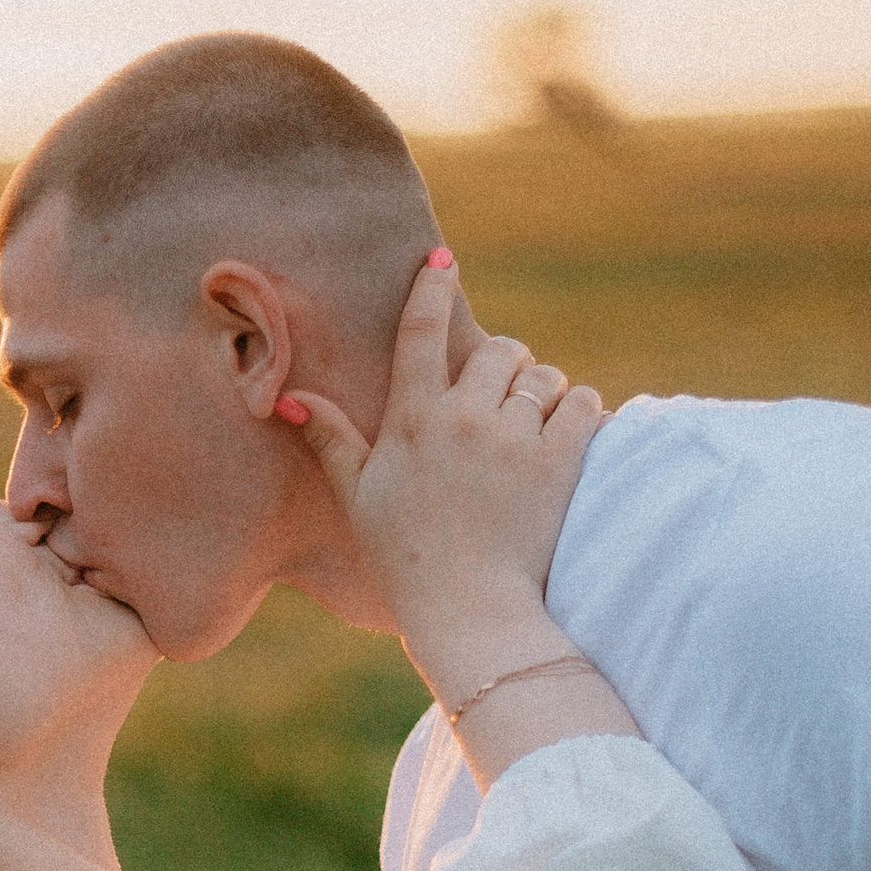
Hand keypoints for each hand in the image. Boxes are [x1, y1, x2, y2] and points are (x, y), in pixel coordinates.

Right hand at [280, 249, 601, 697]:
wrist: (469, 610)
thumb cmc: (405, 559)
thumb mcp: (359, 497)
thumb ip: (331, 440)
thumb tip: (287, 399)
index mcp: (411, 421)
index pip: (420, 331)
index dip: (431, 287)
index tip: (442, 259)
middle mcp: (464, 419)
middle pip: (496, 349)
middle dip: (501, 361)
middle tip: (499, 391)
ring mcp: (515, 440)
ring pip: (542, 376)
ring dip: (541, 389)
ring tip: (532, 420)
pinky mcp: (560, 462)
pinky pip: (583, 403)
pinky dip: (579, 410)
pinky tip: (567, 432)